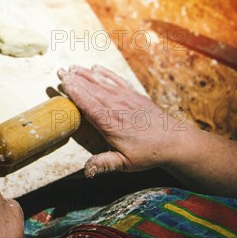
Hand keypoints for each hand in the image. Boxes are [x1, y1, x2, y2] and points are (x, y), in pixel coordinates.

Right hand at [58, 65, 197, 176]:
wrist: (176, 141)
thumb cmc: (149, 153)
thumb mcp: (125, 163)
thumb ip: (104, 163)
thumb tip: (86, 170)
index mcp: (110, 123)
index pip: (88, 104)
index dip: (75, 92)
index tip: (63, 82)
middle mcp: (116, 107)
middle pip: (91, 90)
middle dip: (75, 79)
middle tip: (60, 70)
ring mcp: (126, 98)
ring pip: (102, 83)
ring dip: (86, 74)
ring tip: (72, 67)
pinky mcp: (134, 95)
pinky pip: (116, 80)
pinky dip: (105, 73)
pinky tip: (96, 68)